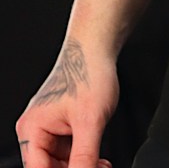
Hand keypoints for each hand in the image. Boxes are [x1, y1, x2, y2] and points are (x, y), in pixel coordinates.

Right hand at [16, 37, 118, 167]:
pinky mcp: (61, 123)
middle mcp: (35, 129)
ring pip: (61, 162)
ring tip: (102, 164)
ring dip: (82, 165)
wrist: (97, 47)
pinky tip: (98, 157)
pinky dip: (84, 155)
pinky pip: (68, 150)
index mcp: (31, 130)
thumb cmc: (88, 72)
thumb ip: (85, 155)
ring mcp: (48, 126)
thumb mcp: (90, 120)